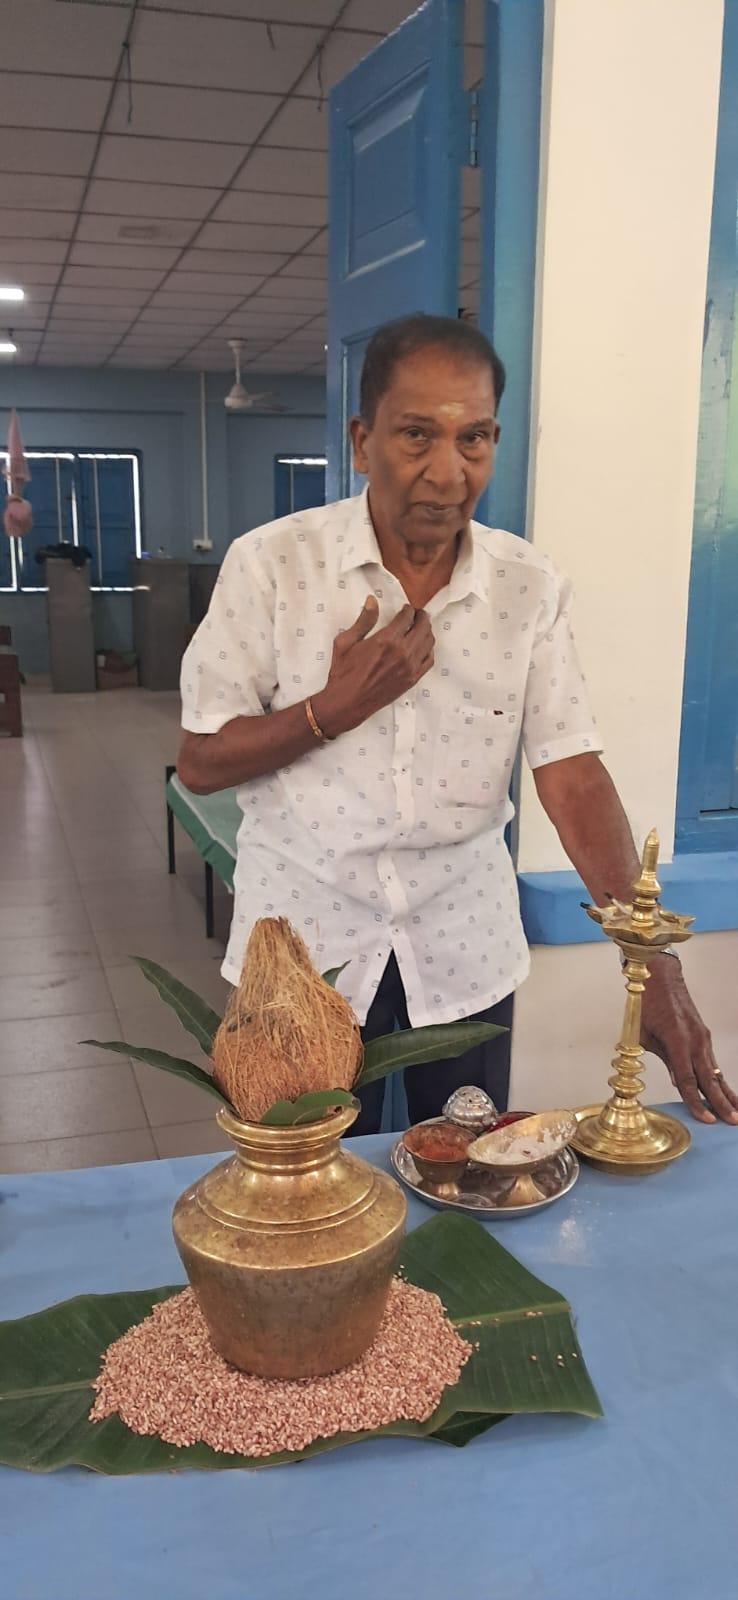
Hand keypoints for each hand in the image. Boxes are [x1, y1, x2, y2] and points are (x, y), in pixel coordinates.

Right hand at [313, 597, 434, 737]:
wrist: (348, 702)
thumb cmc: (344, 673)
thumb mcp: (346, 642)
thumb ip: (363, 620)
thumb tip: (372, 601)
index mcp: (386, 640)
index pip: (407, 617)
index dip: (409, 609)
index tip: (407, 609)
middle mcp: (402, 652)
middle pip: (423, 627)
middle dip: (421, 617)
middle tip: (418, 615)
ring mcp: (409, 667)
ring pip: (429, 642)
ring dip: (427, 631)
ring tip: (421, 628)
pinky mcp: (412, 679)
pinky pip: (429, 660)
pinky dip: (429, 650)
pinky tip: (423, 647)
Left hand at [640, 957, 737, 1123]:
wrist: (660, 978)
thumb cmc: (647, 1004)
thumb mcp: (644, 1034)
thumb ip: (662, 1059)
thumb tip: (678, 1082)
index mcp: (677, 1040)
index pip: (687, 1080)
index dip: (696, 1102)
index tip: (706, 1119)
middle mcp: (695, 1040)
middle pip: (709, 1079)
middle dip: (721, 1103)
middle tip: (732, 1121)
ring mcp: (702, 1038)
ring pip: (715, 1071)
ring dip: (726, 1093)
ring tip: (737, 1112)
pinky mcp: (704, 1037)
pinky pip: (713, 1062)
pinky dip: (720, 1079)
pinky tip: (726, 1092)